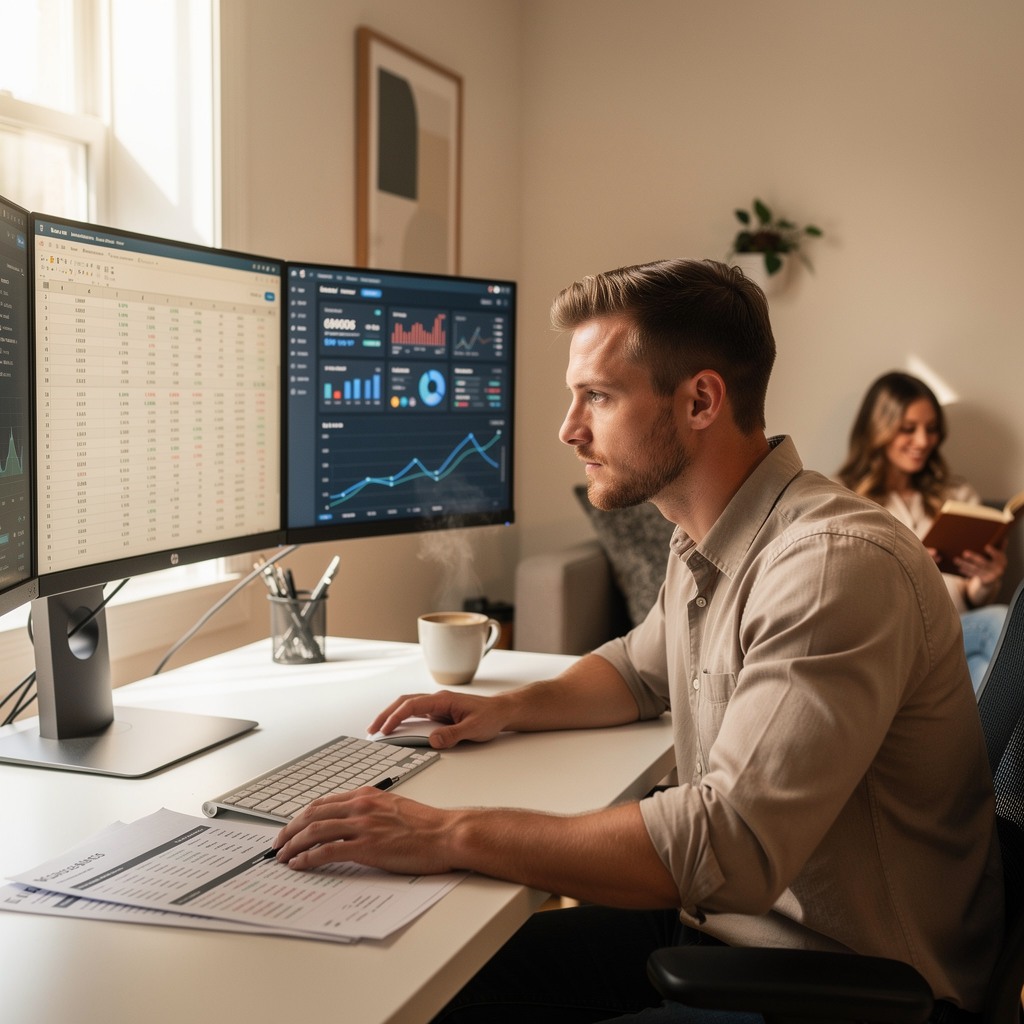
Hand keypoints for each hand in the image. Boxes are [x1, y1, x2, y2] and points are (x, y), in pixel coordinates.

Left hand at [274, 789, 456, 873]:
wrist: (446, 833)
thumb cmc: (427, 825)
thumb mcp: (394, 808)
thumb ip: (371, 812)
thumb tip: (352, 826)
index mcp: (367, 795)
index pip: (323, 803)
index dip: (302, 817)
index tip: (291, 828)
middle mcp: (361, 805)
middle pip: (312, 814)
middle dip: (289, 830)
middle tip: (278, 844)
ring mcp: (363, 825)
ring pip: (314, 831)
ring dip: (293, 845)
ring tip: (282, 857)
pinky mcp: (366, 846)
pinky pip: (327, 851)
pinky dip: (308, 858)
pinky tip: (299, 865)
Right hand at [368, 690, 509, 748]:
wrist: (502, 711)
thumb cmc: (490, 716)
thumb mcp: (474, 728)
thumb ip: (453, 734)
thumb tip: (433, 740)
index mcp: (443, 700)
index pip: (412, 705)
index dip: (396, 716)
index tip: (384, 729)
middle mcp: (437, 700)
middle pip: (404, 702)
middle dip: (386, 714)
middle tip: (372, 730)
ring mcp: (437, 706)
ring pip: (408, 706)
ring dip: (392, 716)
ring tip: (378, 730)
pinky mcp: (438, 713)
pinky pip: (415, 714)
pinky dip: (402, 719)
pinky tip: (396, 729)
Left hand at [954, 542, 1006, 588]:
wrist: (993, 580)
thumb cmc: (994, 563)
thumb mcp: (998, 556)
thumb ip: (1000, 547)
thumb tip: (1003, 537)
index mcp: (1002, 560)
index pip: (998, 555)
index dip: (992, 551)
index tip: (986, 546)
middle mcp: (998, 569)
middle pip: (983, 563)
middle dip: (973, 558)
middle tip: (964, 553)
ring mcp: (990, 576)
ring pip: (976, 569)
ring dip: (965, 564)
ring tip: (956, 559)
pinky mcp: (983, 581)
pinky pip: (973, 575)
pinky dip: (966, 571)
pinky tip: (959, 568)